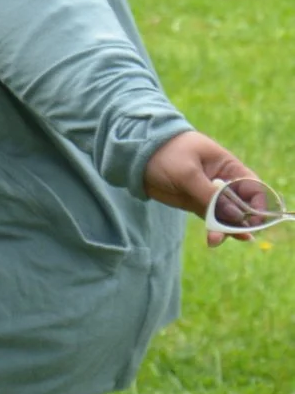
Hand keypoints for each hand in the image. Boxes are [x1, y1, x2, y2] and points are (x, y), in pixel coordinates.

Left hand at [142, 131, 270, 246]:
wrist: (135, 155)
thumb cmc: (166, 154)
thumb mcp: (188, 172)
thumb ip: (210, 195)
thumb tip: (236, 216)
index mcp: (228, 166)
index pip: (253, 187)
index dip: (257, 204)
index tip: (253, 219)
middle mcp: (224, 181)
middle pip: (243, 205)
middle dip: (241, 221)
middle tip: (235, 234)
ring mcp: (210, 194)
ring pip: (227, 215)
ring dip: (226, 229)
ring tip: (216, 239)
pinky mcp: (196, 203)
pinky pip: (211, 219)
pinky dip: (214, 229)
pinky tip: (215, 239)